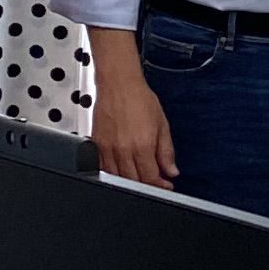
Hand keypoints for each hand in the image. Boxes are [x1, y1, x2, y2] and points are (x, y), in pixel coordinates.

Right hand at [92, 49, 176, 186]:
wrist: (119, 83)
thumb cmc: (140, 99)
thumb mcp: (162, 125)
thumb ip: (167, 151)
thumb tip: (171, 170)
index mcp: (142, 145)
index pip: (150, 178)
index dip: (159, 186)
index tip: (165, 185)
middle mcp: (123, 149)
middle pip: (133, 181)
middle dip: (146, 185)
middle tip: (154, 181)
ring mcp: (107, 148)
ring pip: (116, 178)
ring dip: (129, 181)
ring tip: (139, 176)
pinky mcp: (96, 145)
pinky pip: (102, 168)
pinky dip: (113, 173)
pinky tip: (122, 169)